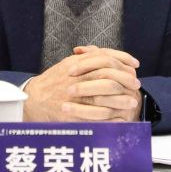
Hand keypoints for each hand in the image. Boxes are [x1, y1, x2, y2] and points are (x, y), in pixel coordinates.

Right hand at [23, 45, 141, 122]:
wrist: (33, 99)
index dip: (123, 59)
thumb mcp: (68, 63)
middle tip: (136, 84)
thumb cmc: (53, 81)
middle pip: (106, 76)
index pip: (105, 57)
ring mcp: (74, 97)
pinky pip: (94, 117)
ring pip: (102, 97)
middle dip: (125, 80)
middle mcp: (76, 78)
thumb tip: (105, 52)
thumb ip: (87, 56)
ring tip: (132, 102)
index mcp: (77, 64)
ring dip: (120, 100)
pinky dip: (109, 118)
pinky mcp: (72, 113)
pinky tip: (120, 119)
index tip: (135, 65)